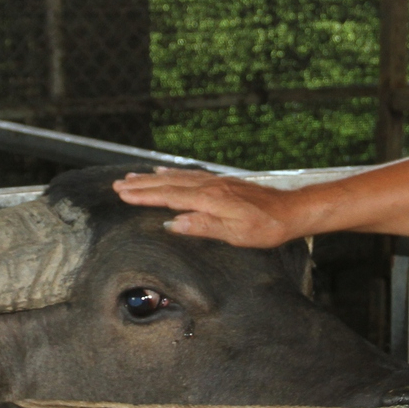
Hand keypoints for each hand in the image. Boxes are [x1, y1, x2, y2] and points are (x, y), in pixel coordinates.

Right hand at [109, 168, 304, 247]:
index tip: (123, 195)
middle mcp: (210, 187)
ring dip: (152, 178)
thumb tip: (173, 224)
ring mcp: (215, 182)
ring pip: (177, 177)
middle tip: (117, 185)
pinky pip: (189, 175)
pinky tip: (164, 172)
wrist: (291, 210)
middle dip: (141, 185)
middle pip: (168, 184)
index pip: (169, 197)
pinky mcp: (222, 182)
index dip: (144, 197)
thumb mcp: (236, 234)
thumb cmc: (266, 227)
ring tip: (132, 177)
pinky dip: (172, 173)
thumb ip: (203, 226)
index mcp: (210, 200)